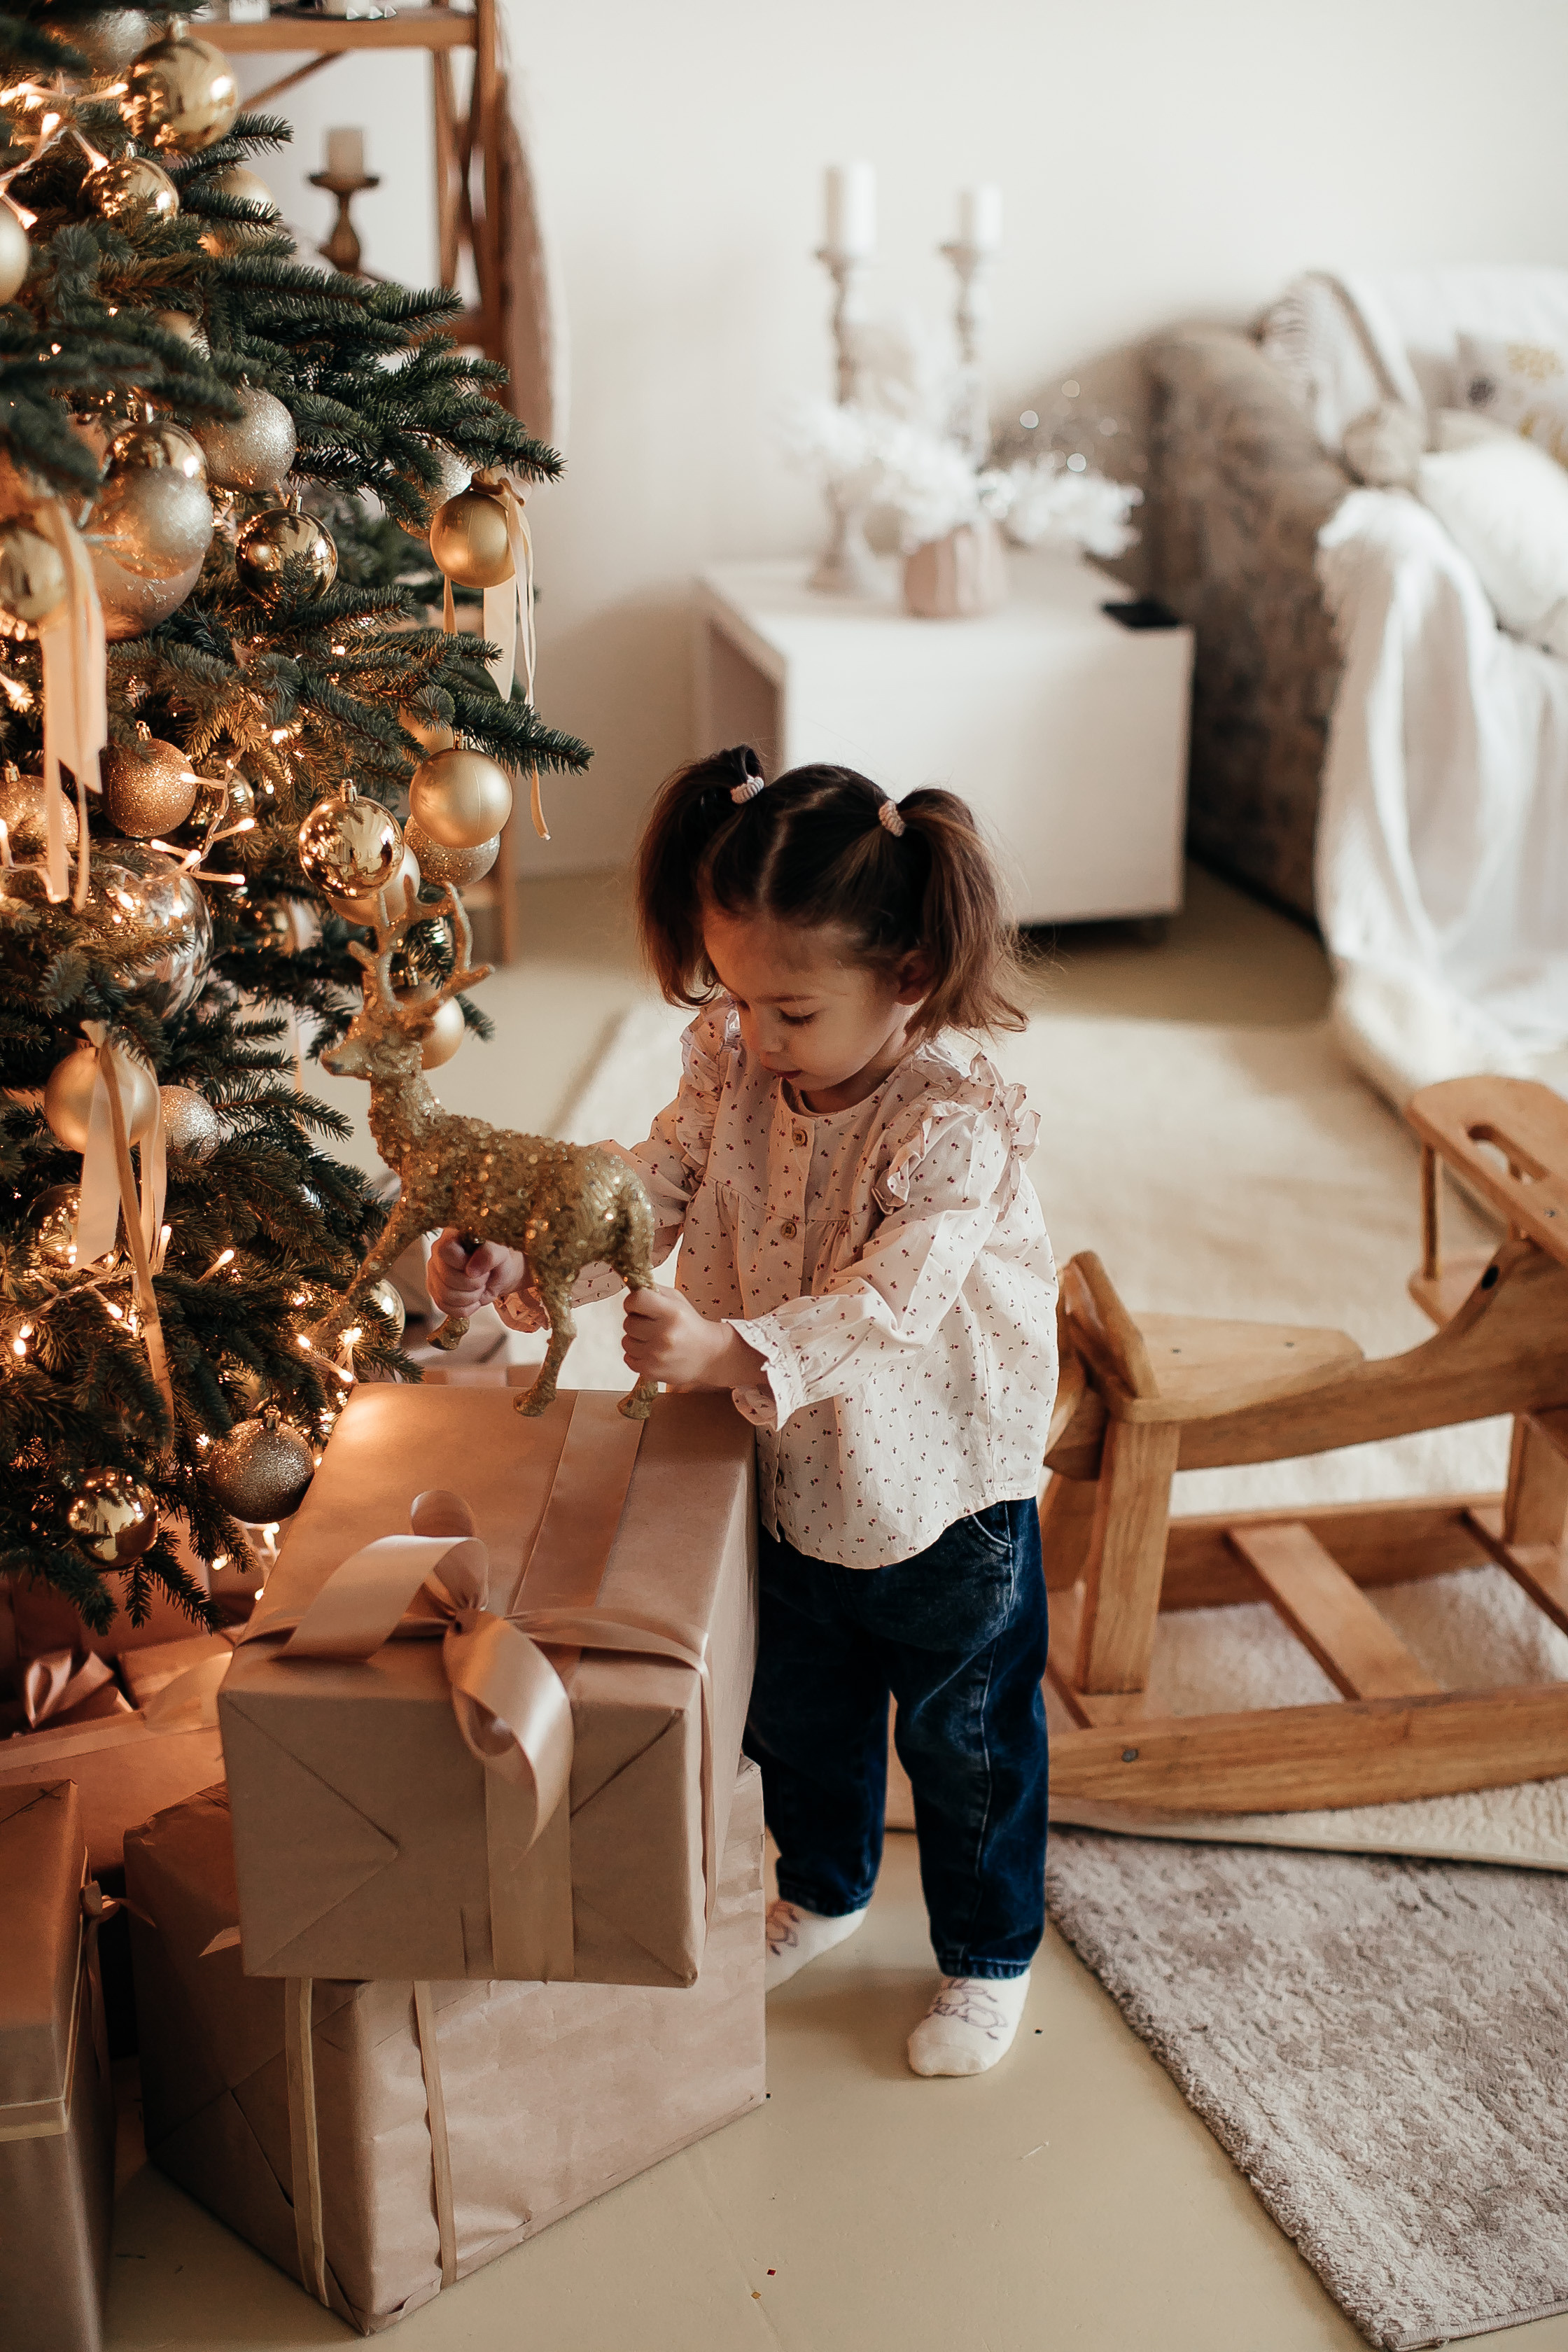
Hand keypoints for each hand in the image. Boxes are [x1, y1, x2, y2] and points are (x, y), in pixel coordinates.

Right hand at [427, 1230, 528, 1317]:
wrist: (498, 1275)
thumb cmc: (497, 1259)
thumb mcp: (501, 1252)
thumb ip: (489, 1254)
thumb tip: (471, 1270)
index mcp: (451, 1237)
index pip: (445, 1250)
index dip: (463, 1262)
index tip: (479, 1266)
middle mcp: (438, 1255)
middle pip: (447, 1277)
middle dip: (473, 1283)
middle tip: (484, 1277)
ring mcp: (434, 1275)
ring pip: (445, 1295)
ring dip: (470, 1297)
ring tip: (479, 1287)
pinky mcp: (436, 1293)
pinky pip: (446, 1308)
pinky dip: (465, 1308)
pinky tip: (472, 1298)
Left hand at [622, 1287, 766, 1390]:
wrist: (710, 1356)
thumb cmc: (690, 1326)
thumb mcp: (677, 1300)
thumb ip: (653, 1291)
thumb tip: (630, 1287)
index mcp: (672, 1313)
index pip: (635, 1299)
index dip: (633, 1302)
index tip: (639, 1305)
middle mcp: (664, 1334)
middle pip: (628, 1322)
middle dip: (637, 1322)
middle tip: (652, 1325)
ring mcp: (656, 1355)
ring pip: (626, 1342)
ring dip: (636, 1340)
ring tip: (653, 1340)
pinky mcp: (650, 1371)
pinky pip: (628, 1358)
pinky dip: (637, 1355)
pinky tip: (652, 1353)